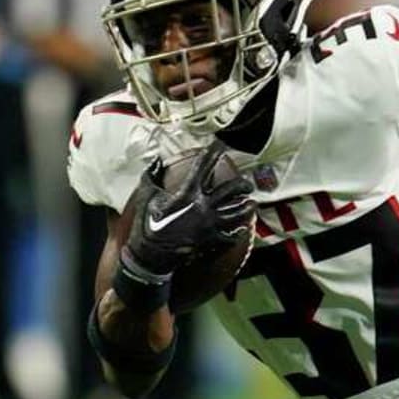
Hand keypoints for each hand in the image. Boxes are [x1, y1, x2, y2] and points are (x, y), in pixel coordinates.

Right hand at [121, 140, 253, 283]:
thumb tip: (157, 162)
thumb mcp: (146, 196)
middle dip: (242, 184)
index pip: (204, 166)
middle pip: (232, 190)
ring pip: (238, 213)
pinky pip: (231, 236)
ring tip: (252, 204)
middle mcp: (203, 206)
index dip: (214, 152)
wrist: (151, 255)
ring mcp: (210, 225)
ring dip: (247, 207)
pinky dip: (238, 232)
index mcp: (188, 193)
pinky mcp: (212, 241)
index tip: (221, 144)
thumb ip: (152, 176)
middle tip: (246, 183)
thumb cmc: (148, 225)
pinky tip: (243, 229)